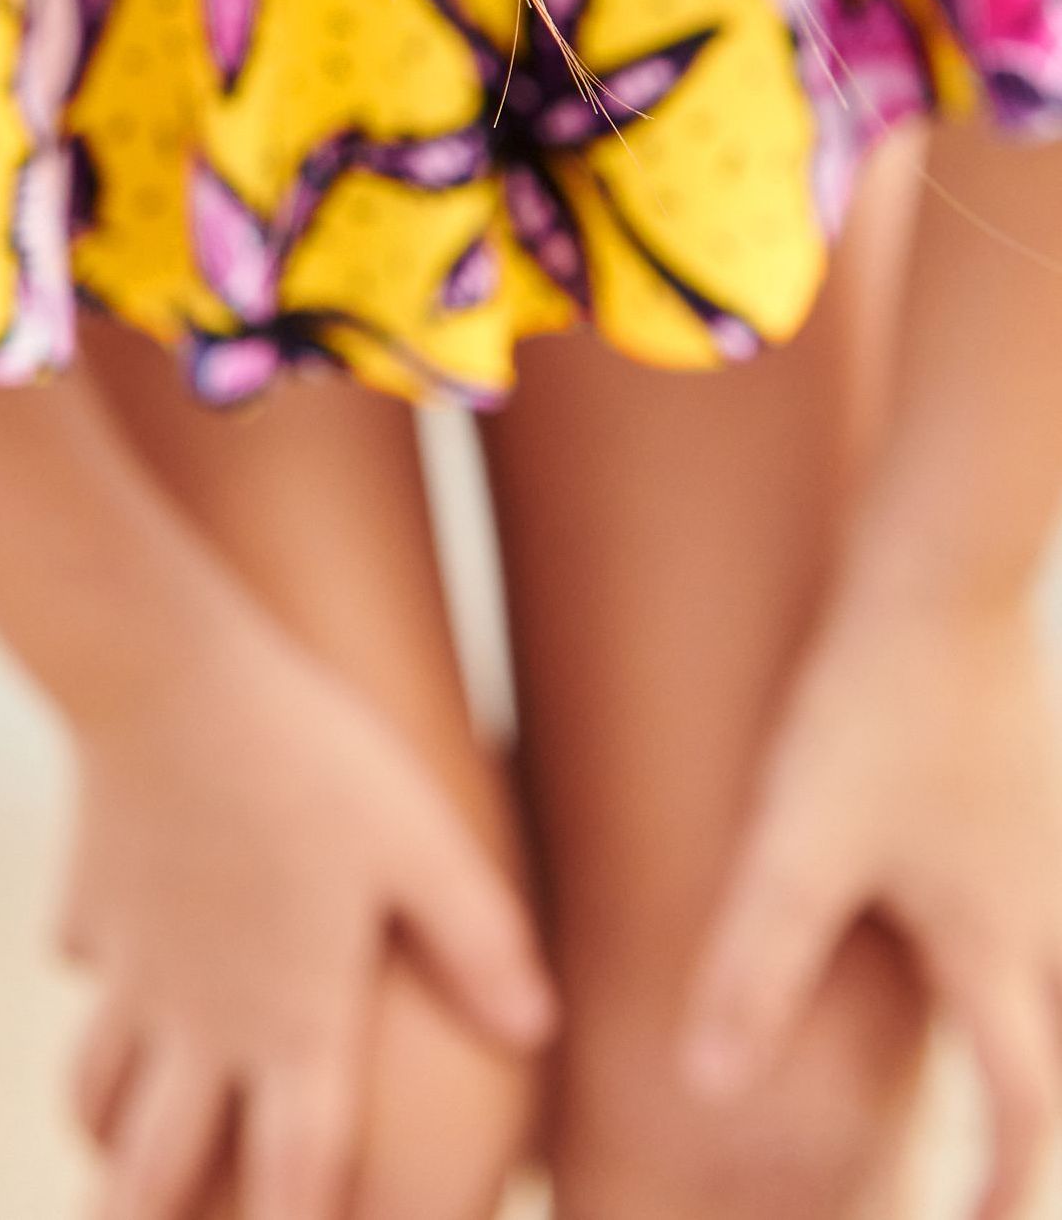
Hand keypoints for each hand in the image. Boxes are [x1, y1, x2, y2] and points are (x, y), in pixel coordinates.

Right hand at [57, 603, 555, 1219]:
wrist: (163, 673)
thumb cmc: (308, 755)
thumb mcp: (422, 839)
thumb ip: (479, 938)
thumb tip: (540, 1024)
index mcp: (293, 1021)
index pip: (297, 1179)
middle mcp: (201, 1017)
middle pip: (154, 1174)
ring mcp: (131, 965)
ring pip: (94, 1091)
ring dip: (107, 1133)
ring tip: (117, 1154)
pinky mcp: (87, 900)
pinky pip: (82, 968)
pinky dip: (96, 988)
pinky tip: (108, 966)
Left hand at [683, 588, 1061, 1219]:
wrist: (942, 572)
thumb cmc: (870, 705)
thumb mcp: (796, 837)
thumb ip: (754, 960)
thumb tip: (704, 1088)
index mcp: (995, 943)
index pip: (1022, 1105)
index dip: (997, 1184)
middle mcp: (1045, 907)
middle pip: (1061, 1041)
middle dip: (1032, 1109)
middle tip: (987, 1165)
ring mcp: (1050, 841)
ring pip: (1056, 963)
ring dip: (1032, 1016)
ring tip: (983, 1034)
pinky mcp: (1034, 781)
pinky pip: (1039, 885)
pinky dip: (1019, 930)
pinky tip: (965, 897)